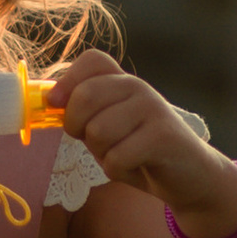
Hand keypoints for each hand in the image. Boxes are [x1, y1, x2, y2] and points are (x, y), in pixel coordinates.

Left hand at [51, 53, 236, 231]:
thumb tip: (45, 102)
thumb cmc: (139, 152)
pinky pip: (116, 157)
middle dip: (77, 127)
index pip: (91, 60)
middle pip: (84, 97)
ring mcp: (153, 109)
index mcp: (122, 81)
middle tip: (94, 141)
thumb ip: (81, 113)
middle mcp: (138, 87)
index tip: (57, 105)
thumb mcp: (105, 127)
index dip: (67, 81)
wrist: (190, 177)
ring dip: (102, 155)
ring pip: (97, 132)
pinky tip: (138, 166)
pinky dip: (119, 170)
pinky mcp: (163, 136)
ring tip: (124, 155)